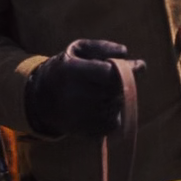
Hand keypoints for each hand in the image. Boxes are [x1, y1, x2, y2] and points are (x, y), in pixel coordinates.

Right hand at [22, 39, 143, 136]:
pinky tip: (99, 108)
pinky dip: (112, 115)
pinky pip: (112, 124)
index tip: (114, 68)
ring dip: (115, 99)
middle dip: (118, 84)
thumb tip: (140, 65)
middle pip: (115, 91)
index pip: (110, 74)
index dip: (120, 70)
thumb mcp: (80, 50)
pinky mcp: (83, 131)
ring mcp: (79, 116)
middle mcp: (75, 96)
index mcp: (73, 71)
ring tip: (100, 94)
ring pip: (116, 107)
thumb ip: (106, 49)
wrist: (40, 97)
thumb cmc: (66, 68)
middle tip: (106, 81)